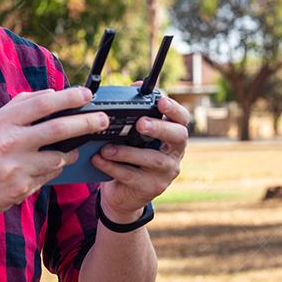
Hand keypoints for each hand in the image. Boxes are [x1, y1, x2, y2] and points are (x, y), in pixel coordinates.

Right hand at [0, 87, 109, 220]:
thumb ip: (18, 106)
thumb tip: (49, 94)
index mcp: (2, 122)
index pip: (41, 103)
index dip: (68, 97)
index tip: (86, 94)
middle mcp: (10, 143)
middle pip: (58, 129)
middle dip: (85, 122)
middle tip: (102, 119)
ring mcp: (17, 167)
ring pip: (59, 157)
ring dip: (72, 152)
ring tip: (77, 148)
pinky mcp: (22, 188)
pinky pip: (49, 176)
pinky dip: (55, 170)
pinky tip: (52, 166)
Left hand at [91, 95, 189, 222]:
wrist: (123, 195)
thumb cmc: (130, 158)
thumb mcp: (134, 136)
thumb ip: (137, 113)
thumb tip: (136, 86)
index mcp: (172, 136)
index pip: (182, 120)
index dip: (174, 109)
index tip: (161, 101)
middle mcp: (174, 154)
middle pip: (178, 137)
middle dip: (159, 128)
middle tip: (140, 123)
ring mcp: (166, 173)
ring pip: (152, 159)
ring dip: (128, 151)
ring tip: (106, 148)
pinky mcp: (151, 188)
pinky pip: (132, 176)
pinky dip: (112, 166)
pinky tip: (98, 160)